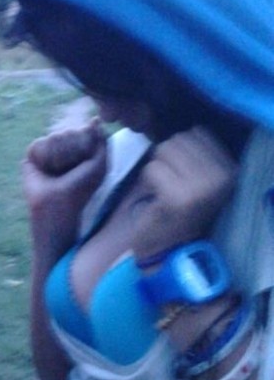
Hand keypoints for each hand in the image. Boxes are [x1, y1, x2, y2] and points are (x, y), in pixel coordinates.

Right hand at [23, 119, 107, 253]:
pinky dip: (44, 155)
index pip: (81, 131)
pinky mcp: (31, 158)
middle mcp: (62, 151)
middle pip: (67, 131)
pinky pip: (38, 144)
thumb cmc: (81, 189)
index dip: (84, 139)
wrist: (57, 204)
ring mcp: (46, 153)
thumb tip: (95, 120)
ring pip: (53, 136)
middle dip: (72, 146)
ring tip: (58, 169)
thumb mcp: (100, 165)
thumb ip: (103, 142)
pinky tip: (46, 168)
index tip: (84, 155)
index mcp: (79, 152)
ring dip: (59, 152)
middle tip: (70, 166)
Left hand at [130, 126, 237, 259]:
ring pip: (164, 150)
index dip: (180, 150)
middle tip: (170, 185)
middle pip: (179, 139)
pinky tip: (157, 199)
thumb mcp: (199, 180)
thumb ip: (196, 153)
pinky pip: (152, 168)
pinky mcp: (178, 197)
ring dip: (156, 169)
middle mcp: (222, 177)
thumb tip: (181, 126)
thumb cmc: (180, 213)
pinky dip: (147, 182)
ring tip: (164, 191)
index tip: (181, 174)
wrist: (169, 253)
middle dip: (167, 159)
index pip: (198, 133)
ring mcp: (202, 187)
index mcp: (231, 170)